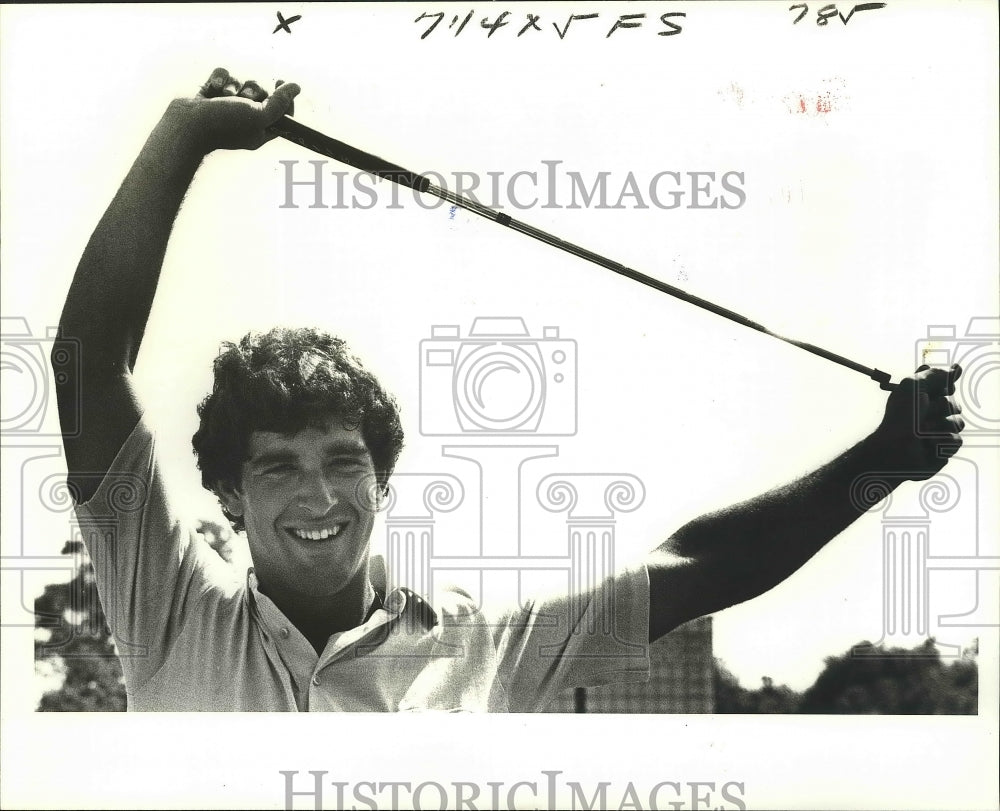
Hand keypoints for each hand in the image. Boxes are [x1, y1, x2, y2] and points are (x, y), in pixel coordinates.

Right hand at [170, 67, 299, 152]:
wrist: (185, 126)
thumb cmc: (224, 125)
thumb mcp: (259, 116)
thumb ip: (279, 103)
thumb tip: (296, 87)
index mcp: (260, 131)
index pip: (281, 112)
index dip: (284, 98)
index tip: (281, 84)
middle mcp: (245, 119)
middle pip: (261, 92)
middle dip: (253, 91)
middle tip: (243, 99)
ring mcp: (226, 106)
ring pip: (241, 82)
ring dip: (234, 86)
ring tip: (223, 97)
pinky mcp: (211, 94)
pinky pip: (223, 76)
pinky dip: (219, 78)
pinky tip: (212, 88)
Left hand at [871, 364, 964, 479]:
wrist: (894, 448)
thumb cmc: (900, 416)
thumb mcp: (913, 386)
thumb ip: (935, 374)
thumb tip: (957, 368)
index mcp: (922, 398)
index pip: (946, 386)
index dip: (944, 387)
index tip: (938, 390)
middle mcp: (931, 413)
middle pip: (955, 405)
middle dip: (941, 408)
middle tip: (923, 414)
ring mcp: (938, 431)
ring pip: (958, 423)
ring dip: (941, 425)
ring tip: (923, 430)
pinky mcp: (943, 448)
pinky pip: (957, 440)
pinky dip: (942, 440)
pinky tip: (928, 443)